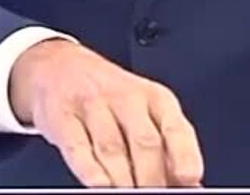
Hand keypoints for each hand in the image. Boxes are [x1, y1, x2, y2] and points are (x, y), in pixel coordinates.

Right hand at [10, 38, 203, 187]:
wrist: (58, 66)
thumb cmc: (109, 96)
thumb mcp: (144, 111)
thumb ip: (167, 147)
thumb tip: (190, 186)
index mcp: (154, 97)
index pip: (175, 127)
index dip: (185, 155)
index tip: (190, 178)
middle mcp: (125, 97)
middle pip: (145, 142)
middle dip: (151, 178)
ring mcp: (91, 105)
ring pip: (112, 149)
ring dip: (124, 181)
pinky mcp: (62, 116)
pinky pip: (78, 147)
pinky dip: (91, 171)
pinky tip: (101, 185)